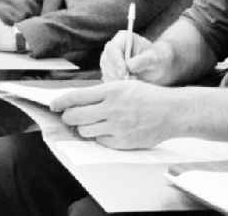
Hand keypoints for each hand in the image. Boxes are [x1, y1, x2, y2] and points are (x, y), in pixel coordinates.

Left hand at [52, 80, 179, 148]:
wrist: (174, 112)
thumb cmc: (151, 97)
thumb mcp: (127, 86)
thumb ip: (103, 93)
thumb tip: (77, 102)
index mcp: (112, 91)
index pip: (76, 96)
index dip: (60, 101)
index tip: (54, 105)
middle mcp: (112, 108)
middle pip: (74, 116)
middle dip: (69, 117)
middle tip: (71, 116)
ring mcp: (117, 126)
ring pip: (84, 131)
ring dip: (84, 128)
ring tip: (93, 123)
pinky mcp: (122, 142)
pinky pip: (99, 142)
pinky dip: (100, 137)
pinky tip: (109, 130)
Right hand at [100, 30, 173, 83]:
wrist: (158, 67)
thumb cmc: (157, 58)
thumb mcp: (154, 58)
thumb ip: (142, 60)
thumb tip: (128, 66)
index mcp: (123, 38)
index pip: (112, 48)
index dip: (116, 60)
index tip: (124, 72)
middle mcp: (112, 48)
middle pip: (106, 61)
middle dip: (117, 73)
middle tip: (133, 79)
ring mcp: (109, 61)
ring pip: (106, 72)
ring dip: (118, 80)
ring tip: (135, 80)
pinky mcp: (109, 72)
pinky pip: (108, 80)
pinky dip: (117, 85)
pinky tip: (129, 83)